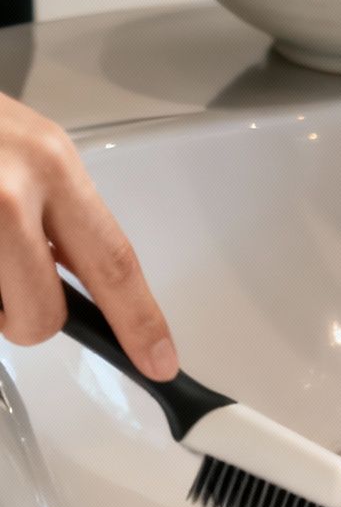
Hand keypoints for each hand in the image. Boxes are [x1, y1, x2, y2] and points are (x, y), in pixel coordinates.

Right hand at [0, 93, 176, 380]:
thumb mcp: (23, 147)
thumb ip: (52, 209)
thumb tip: (68, 273)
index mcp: (51, 167)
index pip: (112, 260)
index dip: (139, 319)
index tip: (159, 360)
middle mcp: (10, 194)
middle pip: (42, 313)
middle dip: (27, 322)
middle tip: (7, 295)